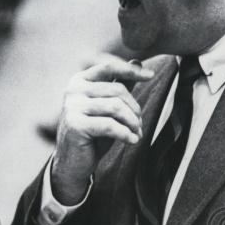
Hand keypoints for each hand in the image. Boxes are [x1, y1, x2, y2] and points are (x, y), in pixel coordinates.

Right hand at [51, 57, 153, 204]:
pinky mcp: (76, 125)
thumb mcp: (107, 108)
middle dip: (135, 109)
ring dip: (132, 123)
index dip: (131, 70)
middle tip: (140, 125)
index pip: (109, 68)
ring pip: (116, 108)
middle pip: (117, 90)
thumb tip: (137, 62)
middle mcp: (74, 90)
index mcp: (80, 80)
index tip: (151, 75)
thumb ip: (119, 86)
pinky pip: (110, 125)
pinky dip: (126, 134)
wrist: (73, 162)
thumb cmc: (93, 133)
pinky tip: (133, 141)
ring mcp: (73, 106)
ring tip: (137, 134)